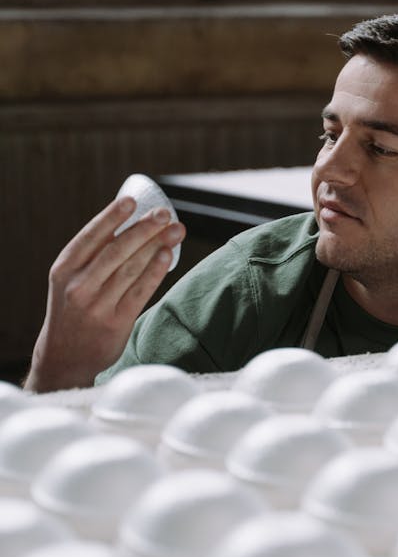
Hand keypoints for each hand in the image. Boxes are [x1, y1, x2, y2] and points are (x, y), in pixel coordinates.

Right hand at [25, 194, 185, 391]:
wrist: (64, 356)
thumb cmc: (73, 309)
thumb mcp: (69, 280)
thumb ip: (92, 257)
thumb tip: (131, 224)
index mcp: (64, 269)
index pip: (90, 237)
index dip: (111, 217)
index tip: (131, 201)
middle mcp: (78, 286)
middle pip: (116, 250)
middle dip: (143, 229)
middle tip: (164, 214)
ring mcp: (97, 305)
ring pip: (131, 269)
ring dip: (156, 246)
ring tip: (175, 230)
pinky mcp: (116, 322)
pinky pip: (140, 291)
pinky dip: (156, 271)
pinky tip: (167, 255)